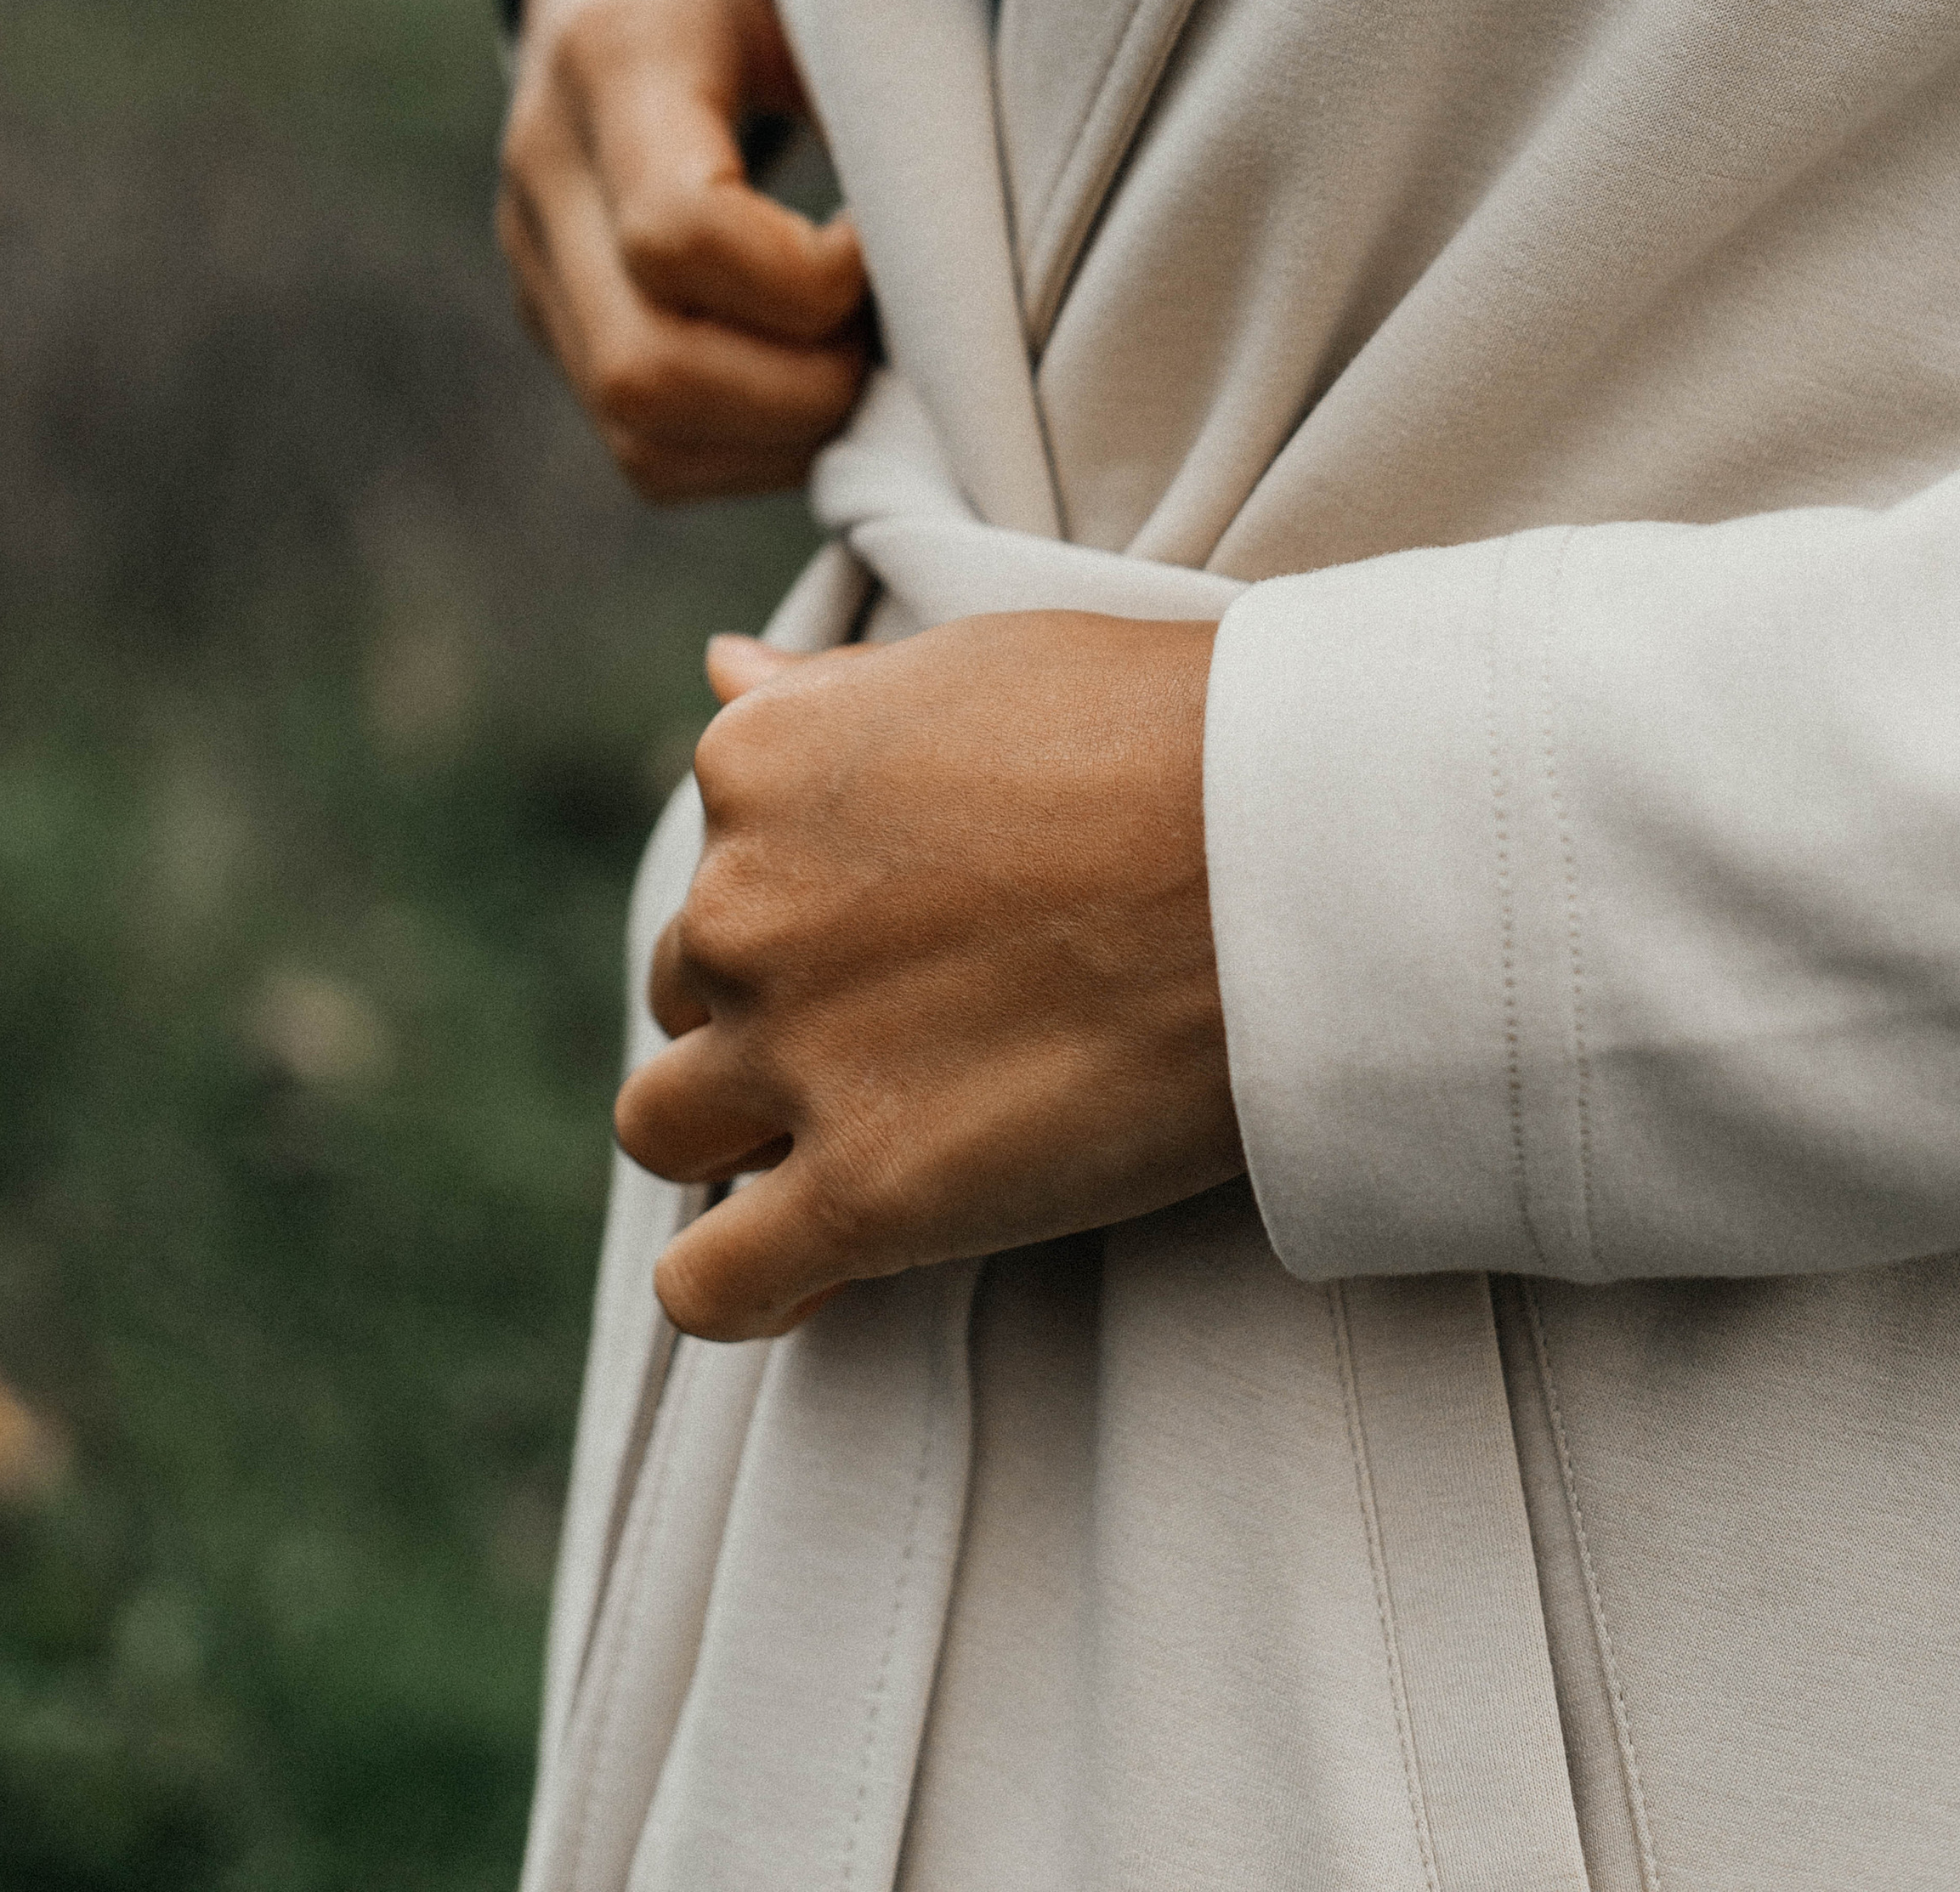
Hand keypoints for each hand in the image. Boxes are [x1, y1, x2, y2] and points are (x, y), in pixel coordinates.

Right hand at [498, 0, 871, 499]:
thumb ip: (895, 81)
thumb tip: (981, 257)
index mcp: (616, 49)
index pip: (680, 232)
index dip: (810, 282)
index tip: (884, 242)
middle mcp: (545, 165)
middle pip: (644, 370)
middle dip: (805, 393)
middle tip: (899, 337)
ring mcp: (535, 256)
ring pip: (639, 433)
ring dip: (785, 437)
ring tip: (874, 363)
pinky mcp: (556, 319)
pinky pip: (647, 450)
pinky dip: (756, 449)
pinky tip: (828, 382)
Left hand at [613, 612, 1241, 1339]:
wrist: (1295, 850)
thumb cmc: (1168, 734)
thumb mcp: (979, 668)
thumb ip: (835, 695)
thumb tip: (719, 669)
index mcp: (759, 763)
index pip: (718, 858)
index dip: (805, 903)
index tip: (910, 926)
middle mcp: (740, 906)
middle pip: (686, 992)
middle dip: (768, 1017)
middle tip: (913, 1030)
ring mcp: (790, 1054)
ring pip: (664, 1130)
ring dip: (738, 1143)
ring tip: (865, 1139)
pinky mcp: (861, 1193)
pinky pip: (711, 1286)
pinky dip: (741, 1291)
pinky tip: (813, 1279)